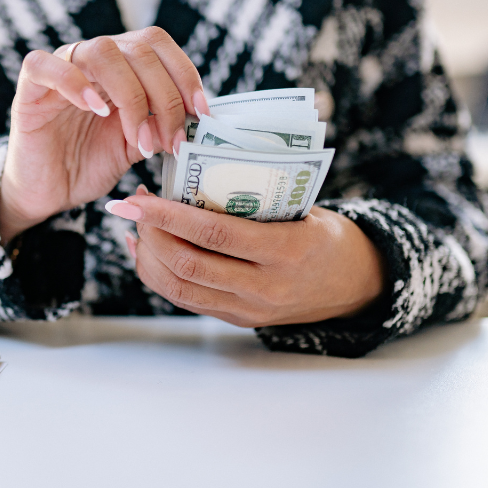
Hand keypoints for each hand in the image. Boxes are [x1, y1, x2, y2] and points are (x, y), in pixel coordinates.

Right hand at [0, 28, 209, 243]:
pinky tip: (96, 110)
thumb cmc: (88, 164)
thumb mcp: (135, 146)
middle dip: (165, 95)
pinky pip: (44, 65)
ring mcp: (60, 69)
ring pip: (101, 51)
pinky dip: (73, 82)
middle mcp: (92, 60)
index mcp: (120, 67)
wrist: (47, 191)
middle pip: (137, 49)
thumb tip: (197, 119)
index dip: (184, 73)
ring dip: (130, 95)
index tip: (202, 112)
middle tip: (171, 139)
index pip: (157, 45)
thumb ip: (160, 127)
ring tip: (137, 138)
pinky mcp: (29, 89)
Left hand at [107, 188, 384, 327]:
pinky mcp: (237, 318)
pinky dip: (158, 275)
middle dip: (150, 234)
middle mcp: (265, 287)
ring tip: (137, 226)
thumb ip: (256, 197)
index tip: (139, 198)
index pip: (214, 234)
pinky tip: (145, 251)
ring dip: (148, 256)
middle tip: (132, 206)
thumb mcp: (303, 209)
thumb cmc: (325, 234)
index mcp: (286, 251)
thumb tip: (196, 168)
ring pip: (179, 289)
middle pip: (188, 266)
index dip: (169, 216)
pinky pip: (186, 300)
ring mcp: (249, 309)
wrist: (355, 284)